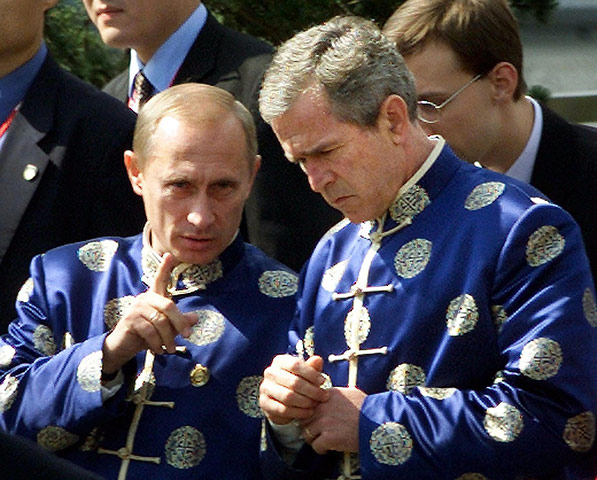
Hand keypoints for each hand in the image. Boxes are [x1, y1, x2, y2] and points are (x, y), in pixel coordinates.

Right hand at [102, 252, 196, 373]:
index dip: (165, 268)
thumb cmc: (147, 335)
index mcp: (154, 297)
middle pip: (169, 306)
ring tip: (169, 349)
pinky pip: (150, 331)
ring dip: (167, 338)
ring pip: (160, 321)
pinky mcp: (130, 320)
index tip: (170, 255)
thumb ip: (179, 322)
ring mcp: (136, 308)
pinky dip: (156, 343)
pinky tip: (157, 349)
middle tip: (188, 335)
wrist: (123, 347)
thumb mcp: (166, 329)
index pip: (160, 280)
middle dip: (180, 322)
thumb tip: (196, 318)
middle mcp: (145, 299)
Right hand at [260, 355, 329, 424]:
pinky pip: (284, 410)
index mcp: (280, 361)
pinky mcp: (265, 404)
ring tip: (316, 404)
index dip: (311, 373)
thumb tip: (318, 359)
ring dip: (306, 402)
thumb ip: (312, 367)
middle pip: (293, 382)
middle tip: (323, 396)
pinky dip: (299, 412)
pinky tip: (308, 412)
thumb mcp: (305, 373)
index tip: (323, 381)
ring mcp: (265, 388)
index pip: (295, 364)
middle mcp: (270, 372)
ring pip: (288, 397)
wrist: (281, 400)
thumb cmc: (296, 382)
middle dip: (312, 390)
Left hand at [301, 387, 365, 453]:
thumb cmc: (368, 408)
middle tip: (318, 433)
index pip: (309, 404)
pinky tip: (328, 449)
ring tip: (323, 441)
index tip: (316, 419)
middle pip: (305, 418)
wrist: (378, 422)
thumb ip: (336, 395)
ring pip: (307, 433)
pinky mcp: (328, 437)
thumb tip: (329, 396)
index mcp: (327, 394)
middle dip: (310, 426)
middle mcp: (323, 407)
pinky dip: (321, 449)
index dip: (312, 413)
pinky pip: (315, 446)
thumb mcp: (351, 393)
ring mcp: (324, 422)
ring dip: (314, 438)